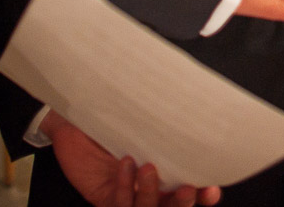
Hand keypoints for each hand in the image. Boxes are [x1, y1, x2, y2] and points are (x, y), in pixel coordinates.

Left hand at [42, 111, 219, 206]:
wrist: (71, 120)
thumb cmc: (107, 115)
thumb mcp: (135, 112)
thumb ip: (156, 110)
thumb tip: (185, 88)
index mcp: (164, 167)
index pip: (188, 187)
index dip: (204, 193)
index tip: (213, 186)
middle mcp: (148, 185)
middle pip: (173, 206)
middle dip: (184, 202)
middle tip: (188, 188)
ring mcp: (127, 195)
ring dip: (153, 196)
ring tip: (149, 169)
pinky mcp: (105, 199)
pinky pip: (120, 204)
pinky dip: (126, 187)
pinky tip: (125, 165)